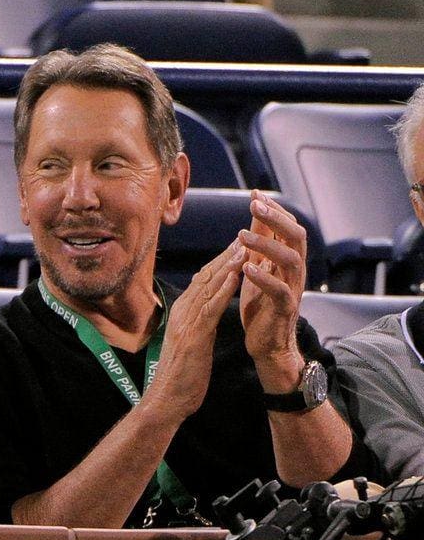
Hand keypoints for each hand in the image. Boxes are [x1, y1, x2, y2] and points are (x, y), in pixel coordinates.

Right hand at [144, 237, 245, 423]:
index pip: (203, 281)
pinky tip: (237, 274)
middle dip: (227, 255)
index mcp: (182, 313)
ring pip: (209, 286)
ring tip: (245, 245)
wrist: (166, 400)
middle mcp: (182, 312)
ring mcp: (186, 322)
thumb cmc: (181, 377)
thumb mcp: (191, 345)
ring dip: (228, 264)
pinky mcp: (194, 335)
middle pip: (206, 276)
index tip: (238, 245)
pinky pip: (211, 306)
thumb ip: (198, 326)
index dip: (221, 261)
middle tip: (245, 234)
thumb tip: (207, 315)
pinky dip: (224, 288)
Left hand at [237, 190, 305, 392]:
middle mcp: (295, 272)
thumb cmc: (261, 306)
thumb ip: (259, 243)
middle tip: (255, 204)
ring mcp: (293, 290)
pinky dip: (264, 277)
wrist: (266, 345)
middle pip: (297, 237)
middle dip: (277, 218)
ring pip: (291, 259)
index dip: (274, 210)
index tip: (255, 194)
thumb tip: (256, 211)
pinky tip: (246, 267)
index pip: (288, 228)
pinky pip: (280, 290)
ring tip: (242, 235)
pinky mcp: (285, 309)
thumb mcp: (258, 268)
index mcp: (288, 261)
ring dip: (267, 244)